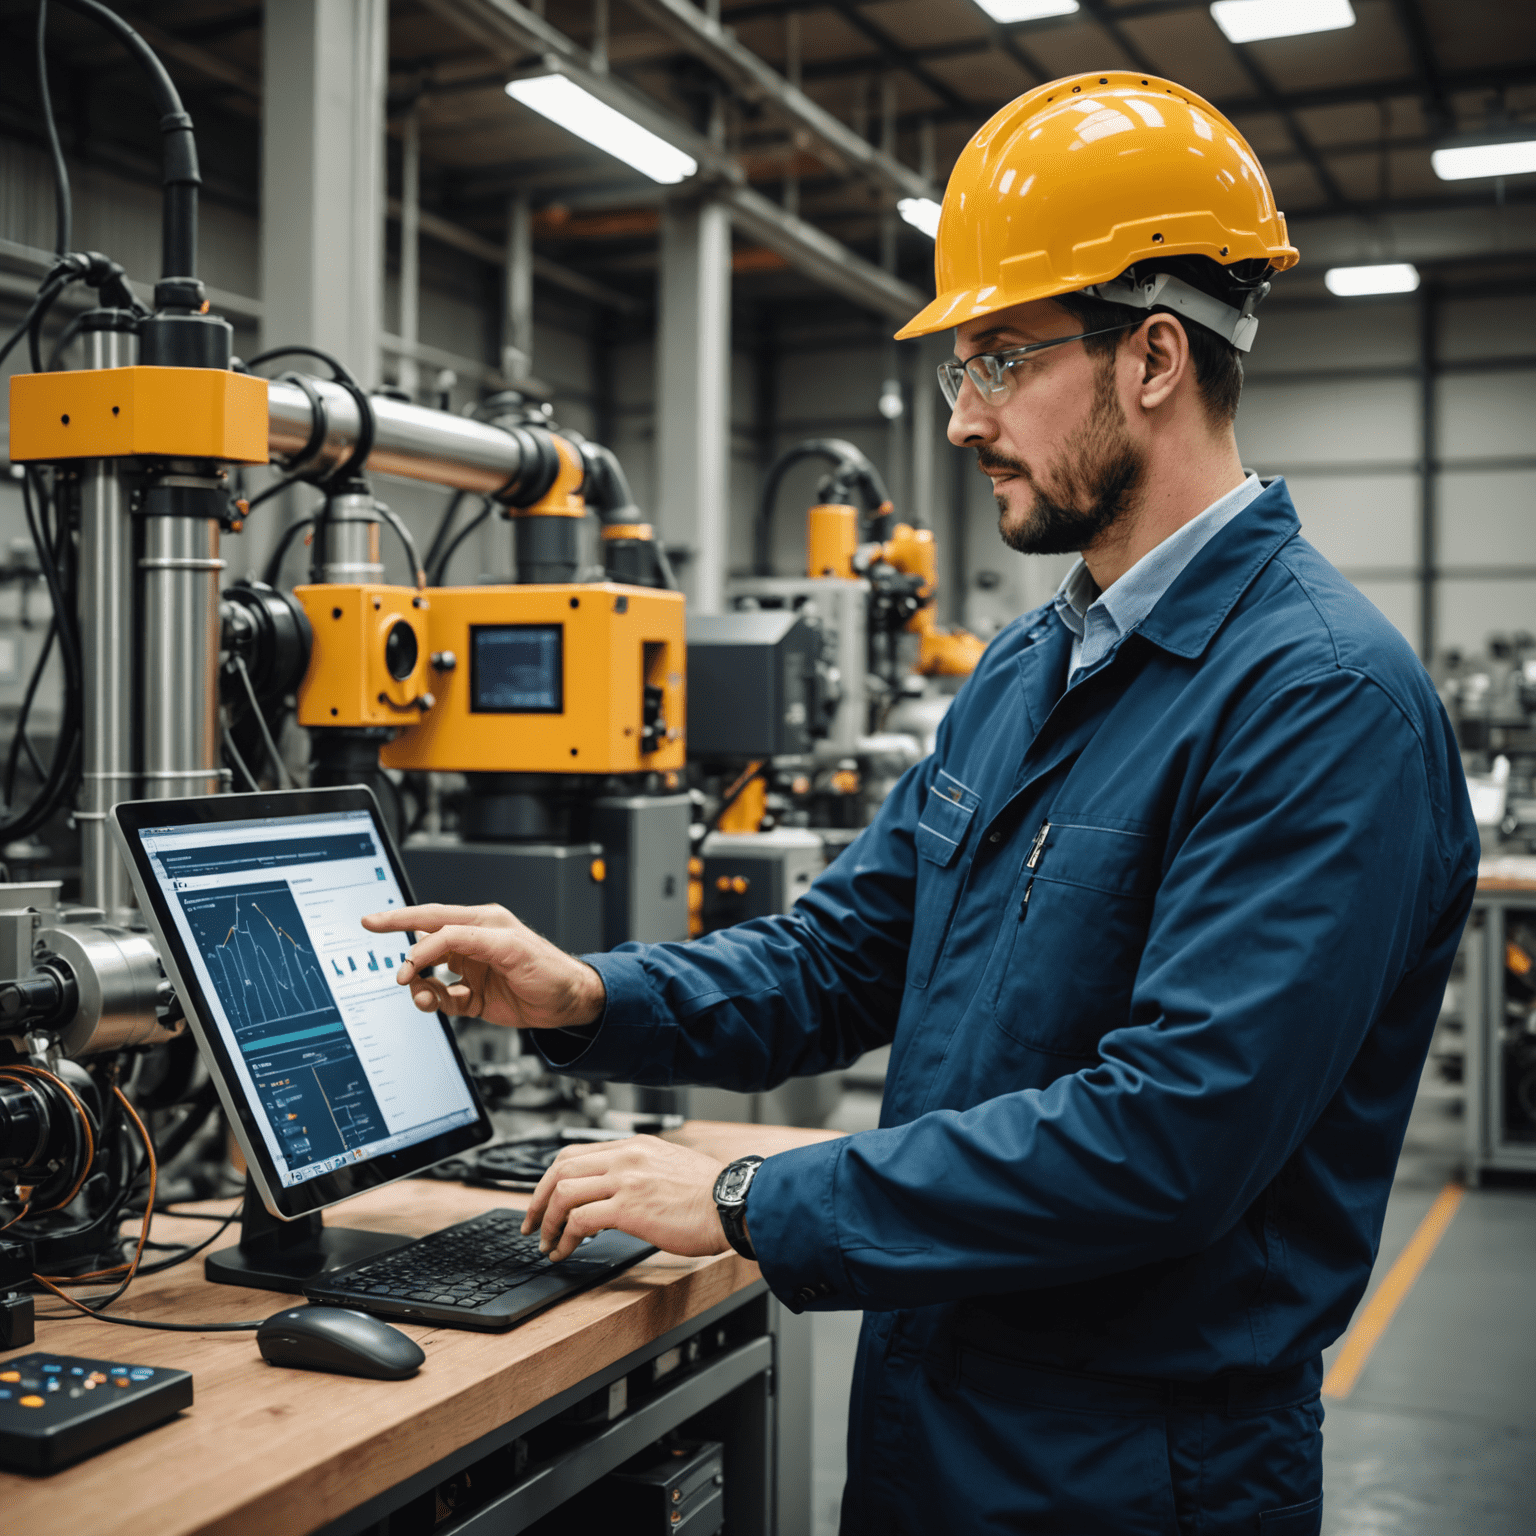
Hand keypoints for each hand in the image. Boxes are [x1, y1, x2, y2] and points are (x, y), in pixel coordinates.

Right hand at [360, 902, 604, 1029]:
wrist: (570, 1003)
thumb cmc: (549, 968)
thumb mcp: (509, 947)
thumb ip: (466, 940)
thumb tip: (428, 943)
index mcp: (481, 923)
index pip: (433, 917)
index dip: (400, 919)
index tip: (372, 922)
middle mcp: (473, 944)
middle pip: (426, 946)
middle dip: (408, 959)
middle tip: (399, 974)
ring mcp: (471, 970)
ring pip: (430, 976)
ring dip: (422, 987)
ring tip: (426, 997)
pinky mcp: (474, 996)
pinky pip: (443, 998)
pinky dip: (436, 1003)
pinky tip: (440, 1004)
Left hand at [521, 1136, 733, 1262]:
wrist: (732, 1204)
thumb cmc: (709, 1194)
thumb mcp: (670, 1166)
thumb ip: (640, 1170)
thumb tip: (615, 1190)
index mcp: (635, 1146)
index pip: (576, 1152)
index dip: (551, 1178)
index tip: (543, 1199)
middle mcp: (626, 1157)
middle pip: (561, 1168)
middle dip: (538, 1199)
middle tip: (531, 1223)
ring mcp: (626, 1180)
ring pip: (564, 1192)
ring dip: (547, 1221)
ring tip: (546, 1243)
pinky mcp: (629, 1208)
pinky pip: (579, 1220)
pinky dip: (564, 1237)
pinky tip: (566, 1250)